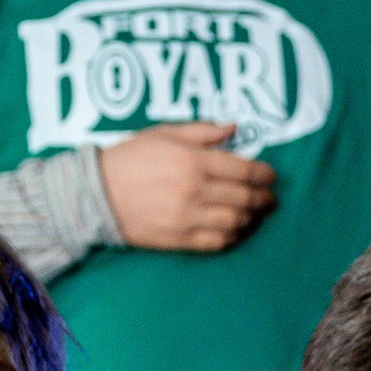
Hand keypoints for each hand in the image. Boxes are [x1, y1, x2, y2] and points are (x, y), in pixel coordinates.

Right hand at [99, 122, 276, 253]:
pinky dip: (231, 237)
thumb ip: (203, 132)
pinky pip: (216, 242)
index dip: (263, 174)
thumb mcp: (165, 133)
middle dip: (262, 198)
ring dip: (249, 218)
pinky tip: (234, 230)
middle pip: (243, 198)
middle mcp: (195, 190)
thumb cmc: (131, 157)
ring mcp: (188, 218)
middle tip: (269, 198)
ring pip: (234, 222)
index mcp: (193, 160)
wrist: (98, 193)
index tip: (272, 176)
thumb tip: (234, 129)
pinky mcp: (179, 239)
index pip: (242, 170)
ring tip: (253, 214)